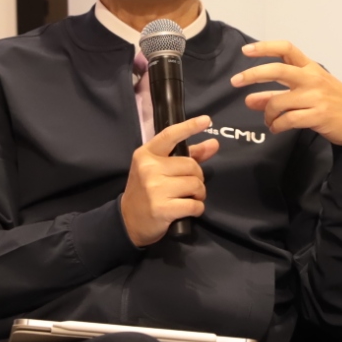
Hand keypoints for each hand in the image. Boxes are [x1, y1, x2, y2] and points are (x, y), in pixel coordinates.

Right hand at [122, 114, 219, 245]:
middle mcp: (149, 168)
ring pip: (195, 184)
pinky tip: (188, 209)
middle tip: (190, 186)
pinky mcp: (162, 208)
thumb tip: (213, 144)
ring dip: (199, 193)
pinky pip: (194, 205)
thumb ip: (187, 155)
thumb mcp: (159, 169)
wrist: (128, 221)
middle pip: (191, 165)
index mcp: (146, 154)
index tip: (206, 120)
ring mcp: (155, 189)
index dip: (189, 126)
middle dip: (198, 177)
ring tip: (189, 197)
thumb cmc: (146, 191)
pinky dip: (197, 208)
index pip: (169, 135)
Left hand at [231, 41, 341, 145]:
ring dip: (267, 113)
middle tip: (236, 81)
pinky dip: (277, 125)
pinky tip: (276, 128)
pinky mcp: (318, 115)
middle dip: (253, 74)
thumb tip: (249, 100)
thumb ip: (278, 94)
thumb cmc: (334, 103)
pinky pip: (288, 120)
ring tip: (269, 120)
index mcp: (310, 68)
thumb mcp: (309, 93)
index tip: (246, 50)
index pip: (287, 49)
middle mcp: (312, 78)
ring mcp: (316, 97)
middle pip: (278, 70)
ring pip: (278, 102)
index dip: (265, 47)